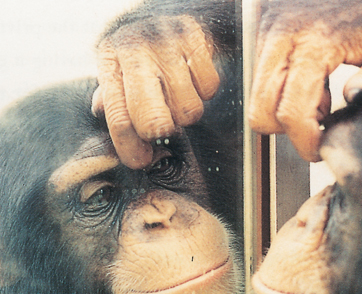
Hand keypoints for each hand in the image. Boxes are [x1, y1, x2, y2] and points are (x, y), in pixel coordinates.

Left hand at [93, 15, 219, 168]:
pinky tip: (194, 79)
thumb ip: (112, 96)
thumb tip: (103, 114)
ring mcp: (166, 43)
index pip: (118, 117)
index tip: (141, 161)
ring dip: (187, 112)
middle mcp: (135, 49)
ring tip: (179, 96)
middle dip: (161, 132)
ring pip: (188, 110)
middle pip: (151, 119)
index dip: (130, 147)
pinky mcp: (195, 39)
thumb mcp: (119, 70)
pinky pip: (209, 89)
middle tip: (165, 126)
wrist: (171, 11)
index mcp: (111, 61)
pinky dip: (206, 91)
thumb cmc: (142, 51)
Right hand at [249, 0, 361, 161]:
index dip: (304, 141)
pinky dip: (282, 89)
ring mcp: (272, 27)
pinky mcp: (269, 26)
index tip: (319, 150)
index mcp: (318, 40)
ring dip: (284, 107)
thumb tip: (350, 100)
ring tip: (322, 95)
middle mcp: (285, 32)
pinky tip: (314, 80)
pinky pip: (261, 74)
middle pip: (261, 108)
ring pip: (257, 93)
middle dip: (287, 128)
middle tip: (321, 122)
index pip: (290, 112)